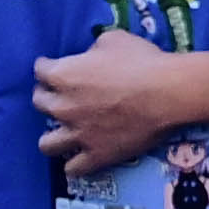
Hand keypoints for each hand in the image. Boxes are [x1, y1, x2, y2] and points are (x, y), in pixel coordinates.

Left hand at [31, 30, 208, 170]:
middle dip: (46, 97)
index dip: (46, 66)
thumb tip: (90, 57)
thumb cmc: (143, 61)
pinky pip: (73, 168)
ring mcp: (78, 134)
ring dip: (52, 137)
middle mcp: (62, 106)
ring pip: (47, 144)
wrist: (169, 93)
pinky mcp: (96, 155)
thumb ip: (93, 49)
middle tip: (60, 95)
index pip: (40, 70)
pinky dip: (75, 163)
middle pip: (39, 104)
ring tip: (63, 133)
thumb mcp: (114, 39)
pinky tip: (81, 157)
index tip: (51, 66)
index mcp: (63, 75)